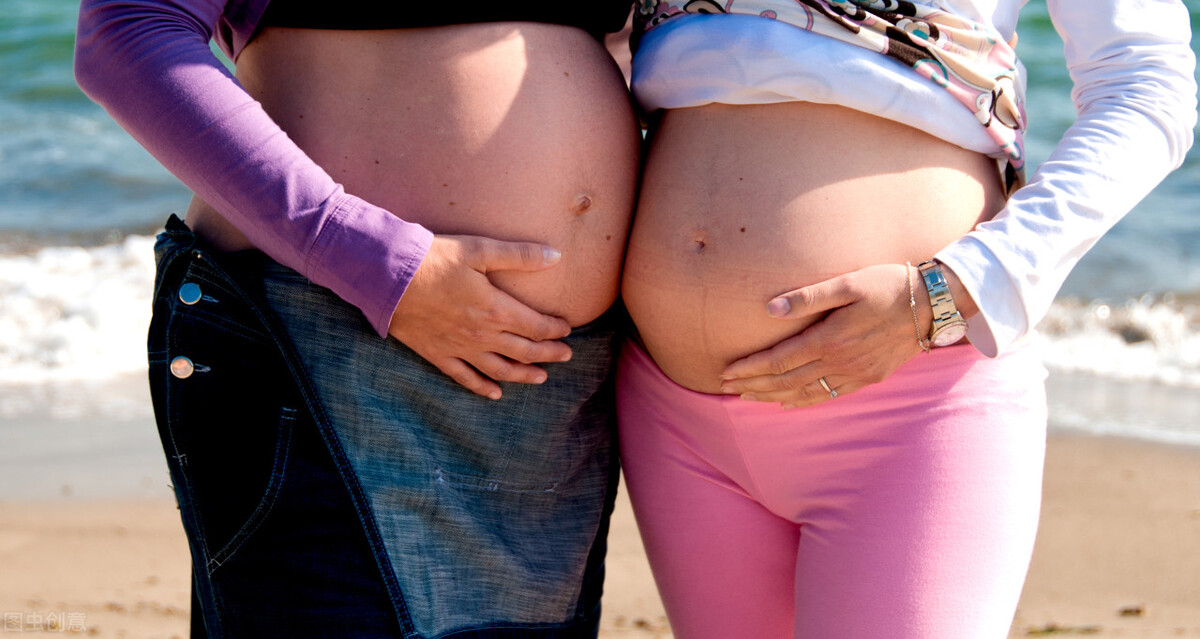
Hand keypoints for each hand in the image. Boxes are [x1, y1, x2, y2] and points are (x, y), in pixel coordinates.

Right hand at [388, 234, 573, 399]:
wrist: (386, 276)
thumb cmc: (433, 258)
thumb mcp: (479, 249)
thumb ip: (520, 255)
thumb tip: (556, 255)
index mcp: (496, 309)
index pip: (537, 326)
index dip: (555, 329)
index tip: (567, 328)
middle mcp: (482, 335)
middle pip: (525, 351)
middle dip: (549, 354)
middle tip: (566, 355)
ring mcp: (460, 348)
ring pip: (500, 370)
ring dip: (524, 375)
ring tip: (541, 378)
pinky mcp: (438, 354)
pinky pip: (465, 378)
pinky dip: (482, 388)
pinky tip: (495, 394)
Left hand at [718, 263, 930, 407]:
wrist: (933, 305)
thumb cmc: (888, 285)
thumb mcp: (849, 282)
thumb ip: (808, 296)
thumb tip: (770, 308)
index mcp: (830, 338)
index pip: (779, 360)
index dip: (750, 367)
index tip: (726, 372)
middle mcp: (840, 362)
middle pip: (786, 381)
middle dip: (753, 385)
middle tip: (725, 389)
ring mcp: (855, 374)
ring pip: (804, 393)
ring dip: (772, 396)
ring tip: (747, 398)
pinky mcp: (868, 378)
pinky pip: (828, 396)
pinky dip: (803, 402)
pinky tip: (786, 403)